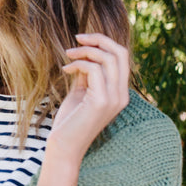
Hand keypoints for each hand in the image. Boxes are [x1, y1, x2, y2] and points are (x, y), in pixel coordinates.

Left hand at [49, 33, 129, 165]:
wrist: (64, 147)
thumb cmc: (70, 121)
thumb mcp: (81, 91)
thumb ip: (88, 74)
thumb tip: (86, 53)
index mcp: (120, 92)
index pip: (122, 57)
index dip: (104, 42)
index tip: (82, 40)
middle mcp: (122, 95)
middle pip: (120, 53)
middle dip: (98, 40)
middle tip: (77, 39)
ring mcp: (114, 99)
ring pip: (108, 58)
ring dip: (85, 51)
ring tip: (68, 55)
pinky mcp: (102, 101)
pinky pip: (94, 70)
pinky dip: (78, 64)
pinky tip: (65, 70)